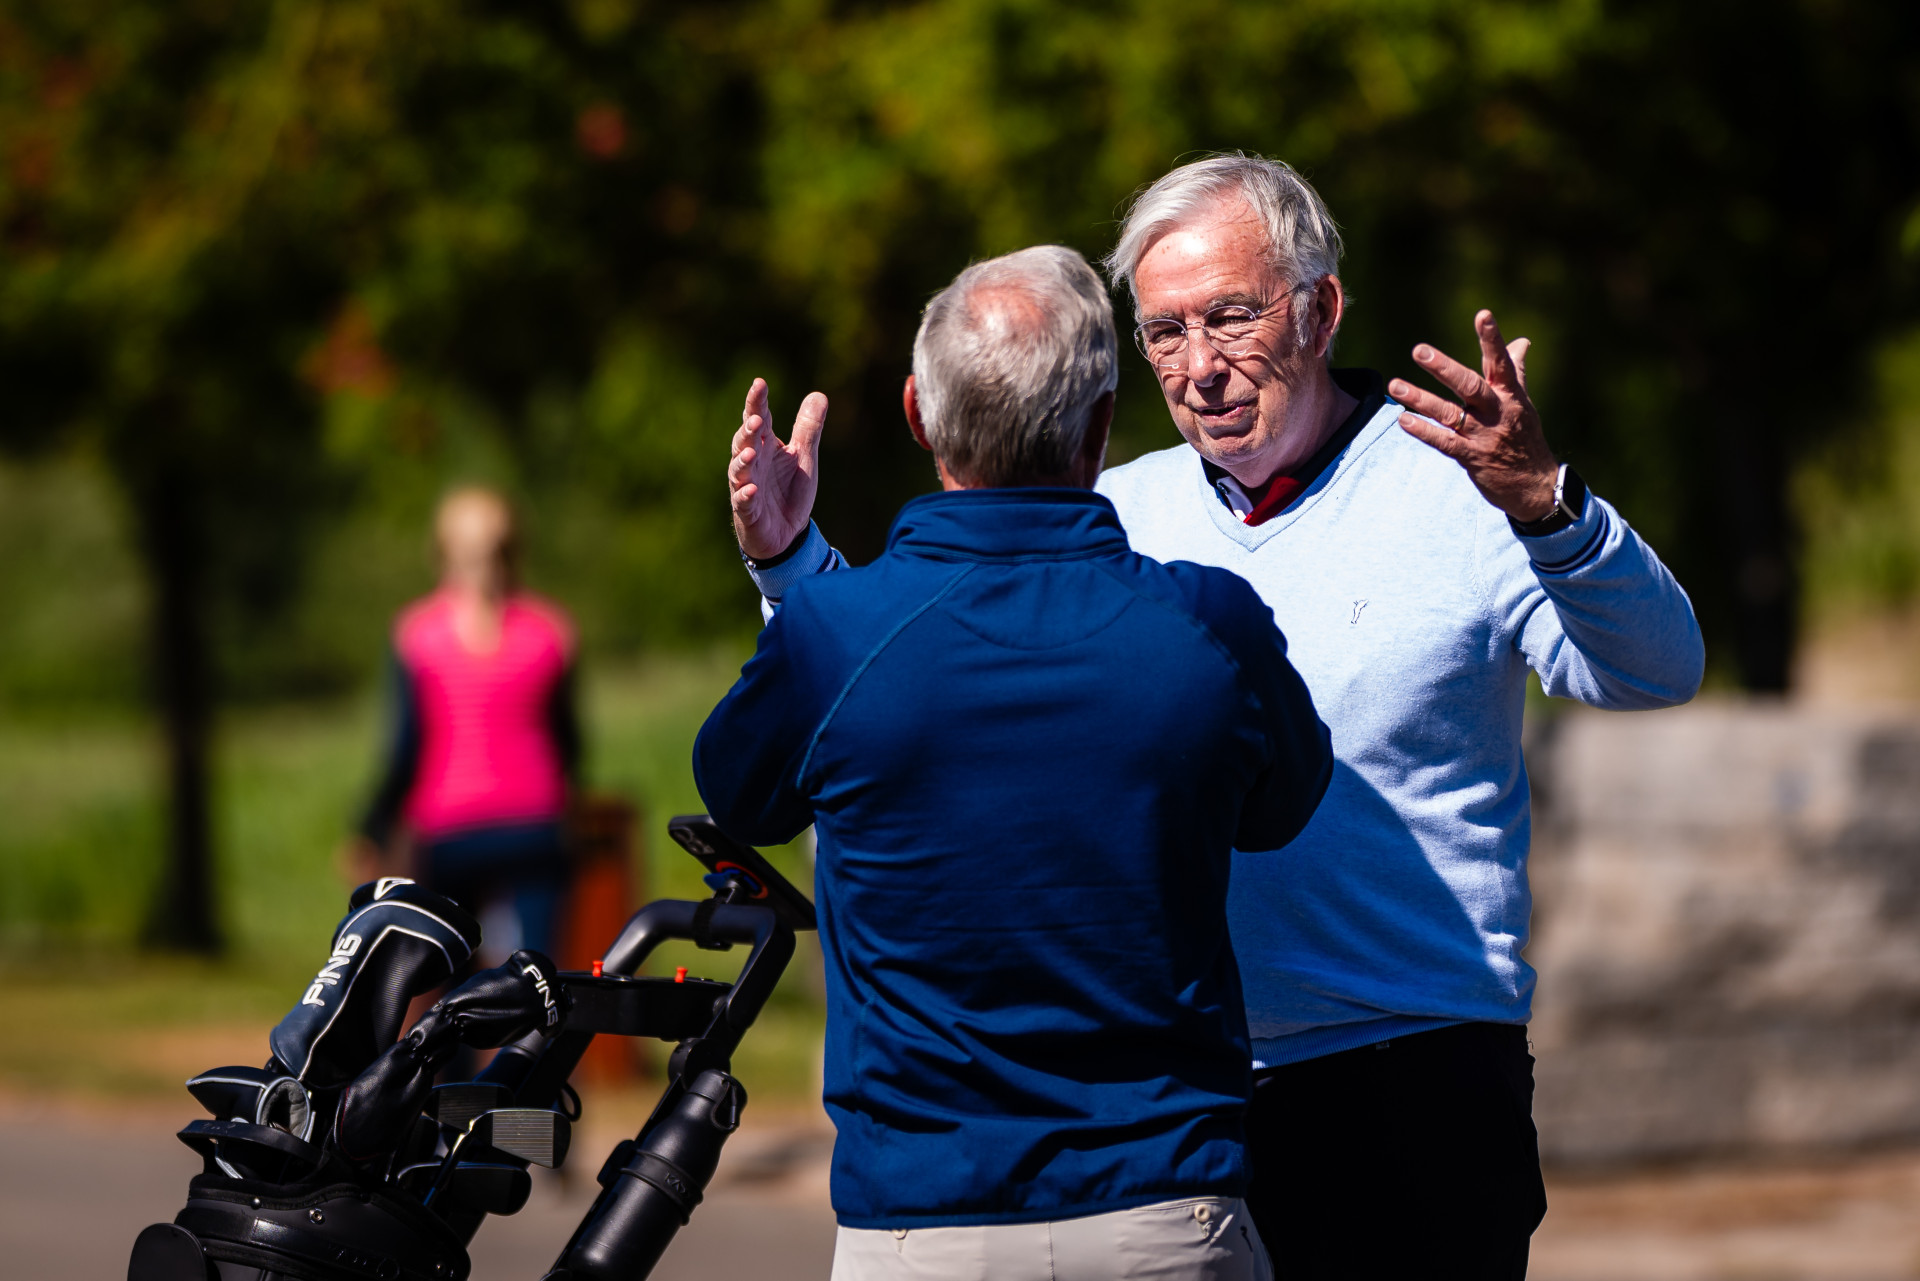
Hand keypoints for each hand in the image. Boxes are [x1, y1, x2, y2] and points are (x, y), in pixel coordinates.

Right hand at [729, 378, 827, 561]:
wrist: (786, 534)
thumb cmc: (789, 491)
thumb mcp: (804, 457)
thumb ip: (808, 428)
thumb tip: (818, 394)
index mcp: (766, 446)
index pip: (760, 418)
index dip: (757, 402)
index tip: (759, 383)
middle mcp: (753, 463)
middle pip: (745, 441)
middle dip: (749, 430)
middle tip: (757, 418)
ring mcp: (747, 486)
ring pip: (739, 470)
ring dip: (743, 460)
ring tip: (751, 450)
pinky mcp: (748, 511)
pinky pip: (743, 502)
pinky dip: (746, 495)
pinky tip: (751, 489)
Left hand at [1389, 310, 1558, 521]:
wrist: (1534, 486)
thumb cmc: (1524, 437)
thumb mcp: (1523, 403)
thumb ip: (1516, 371)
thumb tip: (1521, 342)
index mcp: (1510, 395)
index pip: (1501, 362)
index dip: (1492, 339)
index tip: (1483, 315)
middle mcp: (1497, 412)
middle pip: (1470, 385)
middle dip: (1444, 367)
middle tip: (1419, 350)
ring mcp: (1483, 435)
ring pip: (1449, 413)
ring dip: (1420, 399)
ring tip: (1394, 385)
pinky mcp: (1471, 457)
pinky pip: (1443, 442)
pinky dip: (1423, 431)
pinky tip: (1403, 420)